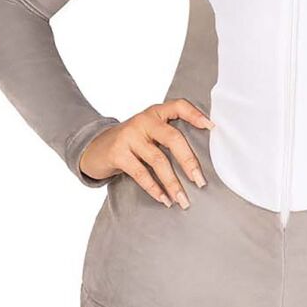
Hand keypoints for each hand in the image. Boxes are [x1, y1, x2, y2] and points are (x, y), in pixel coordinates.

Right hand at [79, 99, 212, 207]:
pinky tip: (164, 199)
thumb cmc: (131, 143)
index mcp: (155, 113)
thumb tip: (199, 163)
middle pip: (172, 138)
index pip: (178, 106)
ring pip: (158, 160)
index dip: (195, 115)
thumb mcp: (148, 133)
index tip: (211, 128)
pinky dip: (155, 189)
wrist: (94, 148)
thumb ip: (168, 137)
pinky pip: (141, 174)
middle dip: (189, 161)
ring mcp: (129, 136)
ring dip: (173, 183)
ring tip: (183, 200)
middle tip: (200, 182)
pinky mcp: (118, 153)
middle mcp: (143, 121)